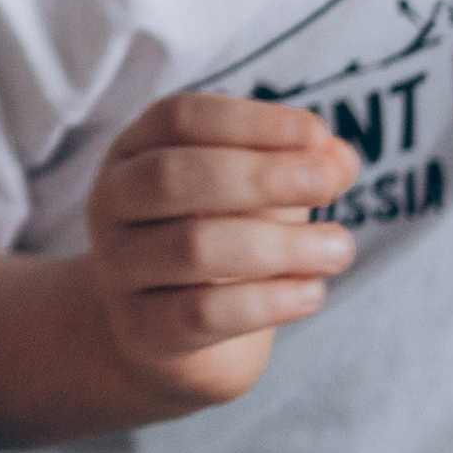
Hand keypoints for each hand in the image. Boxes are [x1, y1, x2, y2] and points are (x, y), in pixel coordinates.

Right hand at [86, 96, 356, 409]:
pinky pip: (204, 313)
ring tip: (339, 249)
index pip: (179, 118)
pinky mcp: (142, 331)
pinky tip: (312, 293)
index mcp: (135, 151)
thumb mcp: (262, 194)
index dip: (249, 121)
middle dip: (260, 176)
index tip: (315, 133)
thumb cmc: (224, 239)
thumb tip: (338, 159)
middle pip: (173, 175)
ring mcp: (120, 270)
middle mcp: (112, 203)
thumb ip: (303, 166)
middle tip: (327, 186)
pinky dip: (269, 301)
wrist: (173, 334)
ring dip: (281, 245)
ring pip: (193, 247)